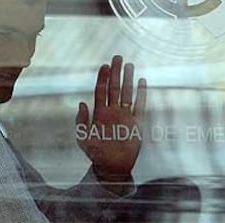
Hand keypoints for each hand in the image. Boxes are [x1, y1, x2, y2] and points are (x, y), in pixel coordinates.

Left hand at [75, 55, 146, 180]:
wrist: (111, 167)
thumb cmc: (95, 153)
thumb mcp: (83, 137)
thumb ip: (81, 120)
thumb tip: (81, 103)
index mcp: (100, 112)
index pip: (101, 91)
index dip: (102, 78)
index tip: (104, 65)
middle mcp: (112, 111)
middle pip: (115, 88)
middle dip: (116, 73)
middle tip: (117, 57)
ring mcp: (125, 116)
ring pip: (127, 93)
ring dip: (128, 79)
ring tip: (130, 65)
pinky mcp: (136, 123)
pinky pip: (140, 105)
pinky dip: (142, 94)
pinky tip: (142, 82)